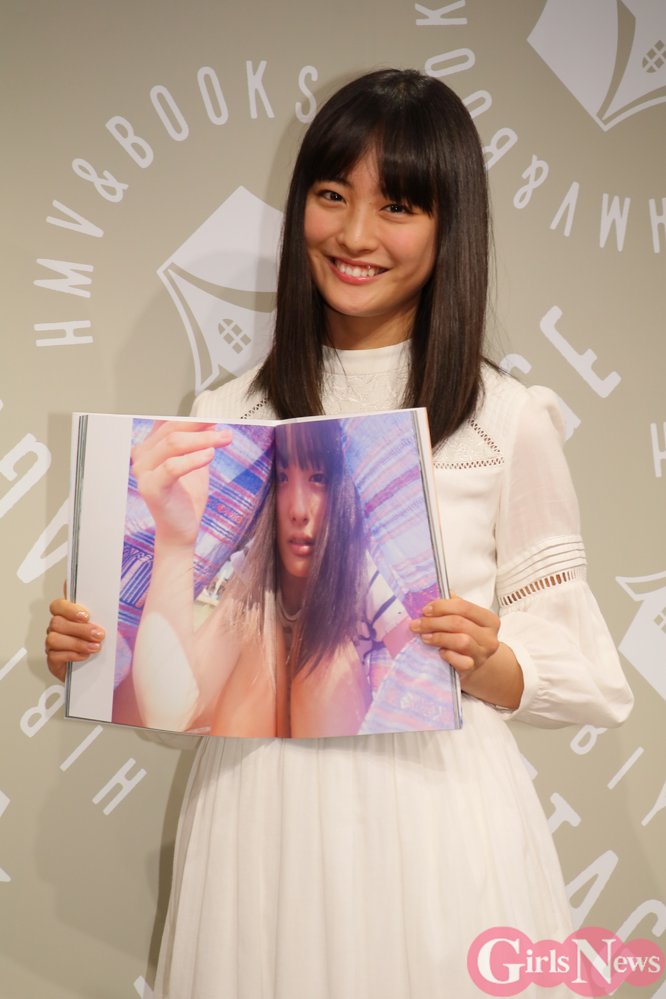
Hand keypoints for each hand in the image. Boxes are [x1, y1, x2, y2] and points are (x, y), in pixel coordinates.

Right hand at [46, 594, 105, 682]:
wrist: (103, 669)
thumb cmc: (103, 644)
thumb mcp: (106, 627)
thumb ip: (101, 616)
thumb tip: (106, 609)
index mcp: (68, 615)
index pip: (58, 605)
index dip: (69, 609)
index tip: (86, 616)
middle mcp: (57, 628)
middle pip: (57, 622)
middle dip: (80, 629)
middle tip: (98, 635)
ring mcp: (53, 644)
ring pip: (54, 638)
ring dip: (77, 643)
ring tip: (95, 647)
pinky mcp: (53, 660)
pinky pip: (55, 655)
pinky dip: (72, 654)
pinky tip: (85, 656)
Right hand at [131, 421, 231, 546]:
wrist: (181, 530)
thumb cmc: (187, 498)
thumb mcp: (196, 463)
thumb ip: (199, 444)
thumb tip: (211, 423)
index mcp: (149, 448)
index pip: (167, 423)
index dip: (192, 419)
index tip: (214, 418)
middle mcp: (141, 457)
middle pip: (171, 431)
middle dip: (200, 426)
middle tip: (224, 427)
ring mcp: (143, 472)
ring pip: (173, 444)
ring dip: (202, 439)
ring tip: (224, 439)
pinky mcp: (150, 488)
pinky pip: (172, 467)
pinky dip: (193, 459)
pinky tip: (210, 455)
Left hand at [409, 595, 522, 707]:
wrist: (473, 663)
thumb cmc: (466, 637)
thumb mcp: (464, 620)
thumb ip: (453, 606)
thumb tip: (435, 591)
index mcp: (489, 620)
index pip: (464, 607)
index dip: (442, 606)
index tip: (425, 609)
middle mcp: (489, 637)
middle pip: (459, 623)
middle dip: (434, 622)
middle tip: (417, 624)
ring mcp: (483, 654)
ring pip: (461, 641)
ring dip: (438, 637)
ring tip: (424, 637)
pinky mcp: (473, 668)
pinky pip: (461, 661)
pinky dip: (448, 655)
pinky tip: (440, 652)